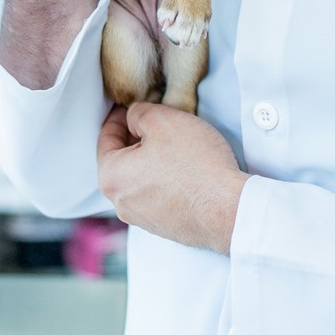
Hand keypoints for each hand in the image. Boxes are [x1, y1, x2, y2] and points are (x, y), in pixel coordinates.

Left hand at [97, 103, 249, 253]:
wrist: (228, 209)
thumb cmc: (195, 165)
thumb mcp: (163, 120)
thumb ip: (139, 113)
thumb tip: (133, 117)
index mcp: (111, 176)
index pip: (106, 139)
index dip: (118, 117)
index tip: (128, 108)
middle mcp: (121, 203)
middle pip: (122, 161)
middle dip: (136, 140)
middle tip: (156, 123)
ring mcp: (142, 219)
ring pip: (140, 179)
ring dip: (152, 161)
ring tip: (174, 146)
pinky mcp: (164, 227)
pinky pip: (157, 196)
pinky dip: (165, 181)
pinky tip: (185, 170)